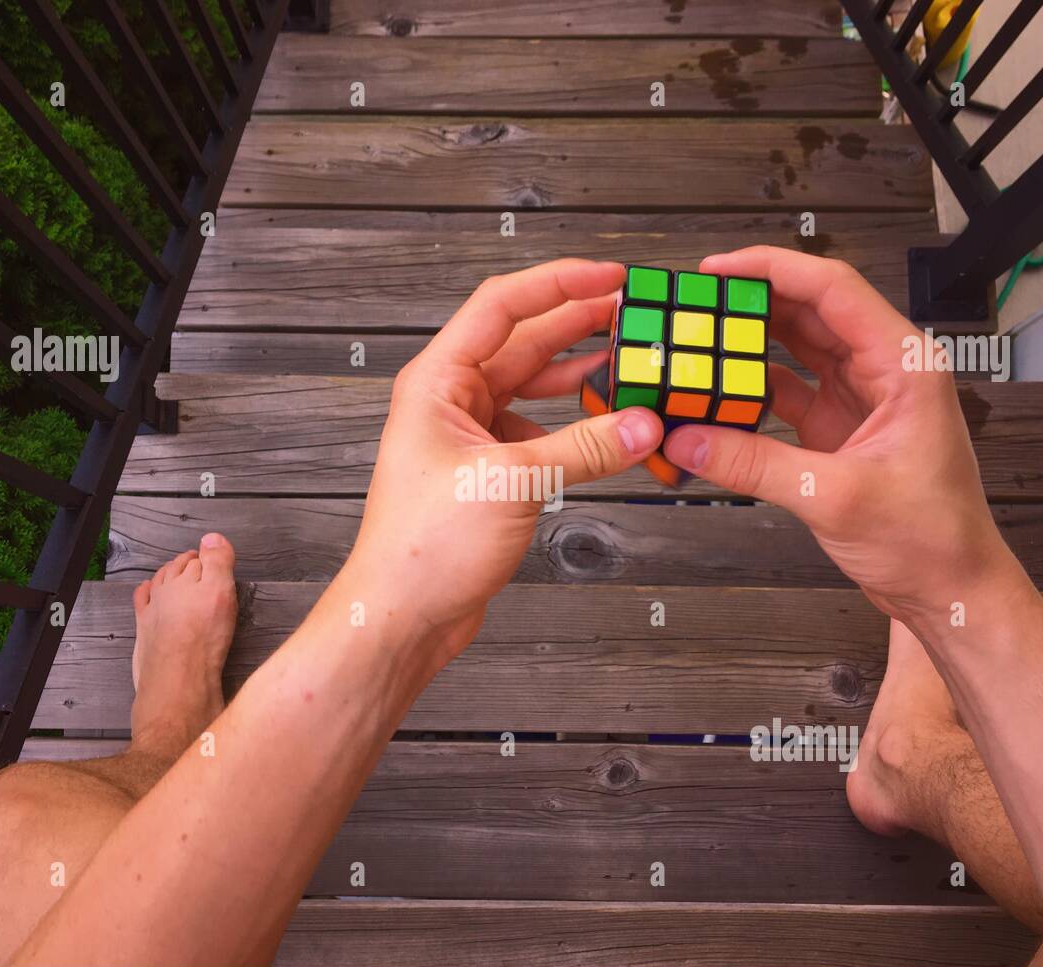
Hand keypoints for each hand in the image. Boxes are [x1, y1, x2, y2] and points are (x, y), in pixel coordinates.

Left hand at [343, 259, 663, 657]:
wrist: (401, 615)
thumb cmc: (423, 548)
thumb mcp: (511, 484)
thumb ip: (584, 449)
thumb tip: (641, 423)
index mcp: (437, 382)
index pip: (501, 307)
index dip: (558, 283)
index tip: (609, 275)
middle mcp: (450, 402)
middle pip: (521, 341)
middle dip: (576, 322)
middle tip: (630, 310)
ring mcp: (468, 437)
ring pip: (531, 387)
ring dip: (577, 374)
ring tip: (626, 359)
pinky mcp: (486, 473)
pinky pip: (537, 430)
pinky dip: (572, 426)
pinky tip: (604, 426)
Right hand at [661, 246, 1014, 621]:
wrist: (952, 591)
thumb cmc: (932, 540)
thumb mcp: (834, 497)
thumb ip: (753, 464)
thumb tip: (688, 436)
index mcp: (903, 366)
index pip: (832, 289)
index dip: (771, 270)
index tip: (718, 269)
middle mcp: (884, 372)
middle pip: (809, 312)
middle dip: (750, 303)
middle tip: (695, 304)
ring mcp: (861, 400)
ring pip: (796, 351)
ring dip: (748, 345)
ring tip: (698, 340)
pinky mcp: (840, 431)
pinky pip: (788, 394)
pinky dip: (751, 392)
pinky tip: (718, 393)